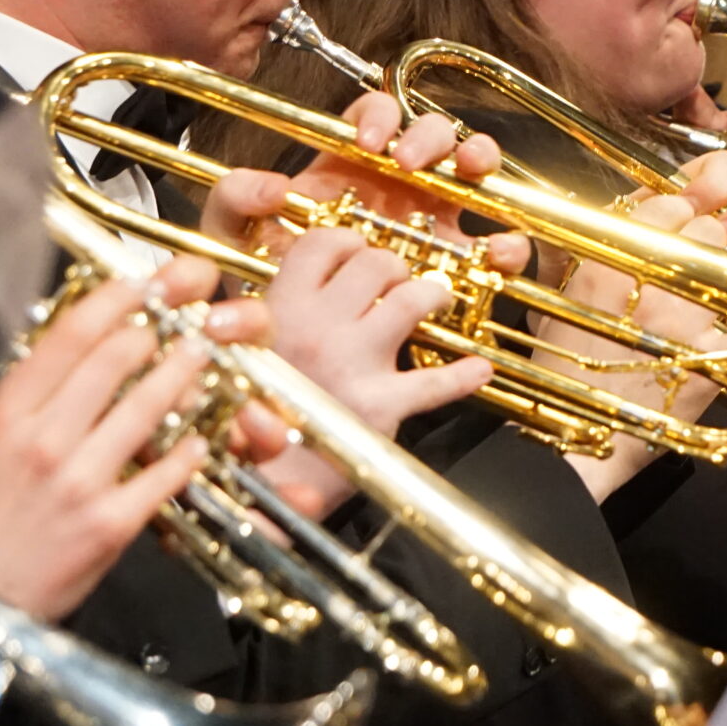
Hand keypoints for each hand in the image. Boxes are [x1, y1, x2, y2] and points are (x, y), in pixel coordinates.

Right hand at [0, 256, 242, 621]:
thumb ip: (29, 398)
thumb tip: (76, 348)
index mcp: (6, 415)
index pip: (69, 336)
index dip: (115, 300)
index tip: (142, 282)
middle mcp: (42, 441)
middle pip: (115, 361)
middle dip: (158, 330)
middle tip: (182, 320)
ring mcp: (78, 482)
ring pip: (147, 408)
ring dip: (183, 375)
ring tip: (200, 359)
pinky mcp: (110, 523)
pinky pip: (165, 472)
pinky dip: (189, 449)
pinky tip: (199, 437)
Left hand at [201, 90, 502, 260]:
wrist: (296, 341)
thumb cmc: (270, 279)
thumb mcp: (235, 238)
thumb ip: (234, 202)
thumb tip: (272, 184)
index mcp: (353, 163)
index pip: (377, 113)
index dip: (380, 114)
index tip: (368, 140)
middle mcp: (401, 182)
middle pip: (434, 130)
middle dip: (429, 135)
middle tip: (408, 165)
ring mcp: (436, 218)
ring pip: (477, 169)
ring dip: (479, 159)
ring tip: (468, 174)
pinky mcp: (459, 264)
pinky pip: (497, 244)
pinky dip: (507, 243)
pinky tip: (496, 252)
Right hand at [245, 228, 495, 517]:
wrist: (260, 484)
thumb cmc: (254, 414)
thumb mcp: (247, 350)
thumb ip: (272, 312)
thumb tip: (307, 276)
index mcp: (279, 310)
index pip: (320, 244)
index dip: (346, 241)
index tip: (356, 252)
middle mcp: (318, 328)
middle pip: (374, 263)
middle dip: (393, 266)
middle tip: (395, 281)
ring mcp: (353, 364)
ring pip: (410, 300)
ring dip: (431, 294)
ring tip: (435, 300)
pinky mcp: (381, 405)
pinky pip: (435, 382)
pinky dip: (462, 375)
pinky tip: (479, 369)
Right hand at [533, 151, 726, 500]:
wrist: (570, 434)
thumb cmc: (556, 367)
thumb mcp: (554, 294)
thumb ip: (576, 250)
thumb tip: (610, 211)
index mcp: (604, 258)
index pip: (661, 203)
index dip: (699, 181)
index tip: (723, 171)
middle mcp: (644, 279)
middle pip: (706, 228)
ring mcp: (681, 318)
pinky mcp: (710, 362)